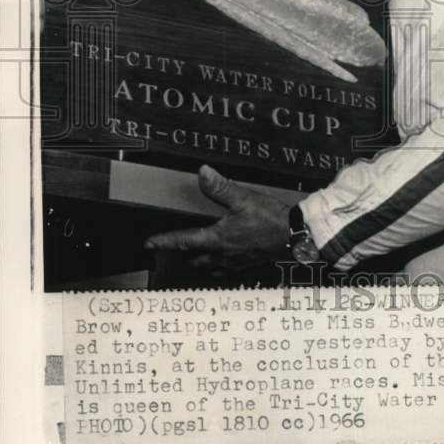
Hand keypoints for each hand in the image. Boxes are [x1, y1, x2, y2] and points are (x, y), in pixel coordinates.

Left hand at [144, 165, 290, 276]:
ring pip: (211, 267)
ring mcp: (236, 262)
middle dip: (184, 255)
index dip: (165, 241)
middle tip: (175, 251)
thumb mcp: (243, 198)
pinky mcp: (249, 264)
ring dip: (202, 263)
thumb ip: (221, 187)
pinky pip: (228, 270)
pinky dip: (221, 267)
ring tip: (198, 258)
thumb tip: (202, 173)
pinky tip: (225, 262)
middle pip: (196, 259)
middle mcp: (222, 254)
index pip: (184, 240)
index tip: (149, 243)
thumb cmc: (269, 217)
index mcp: (217, 238)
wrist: (294, 236)